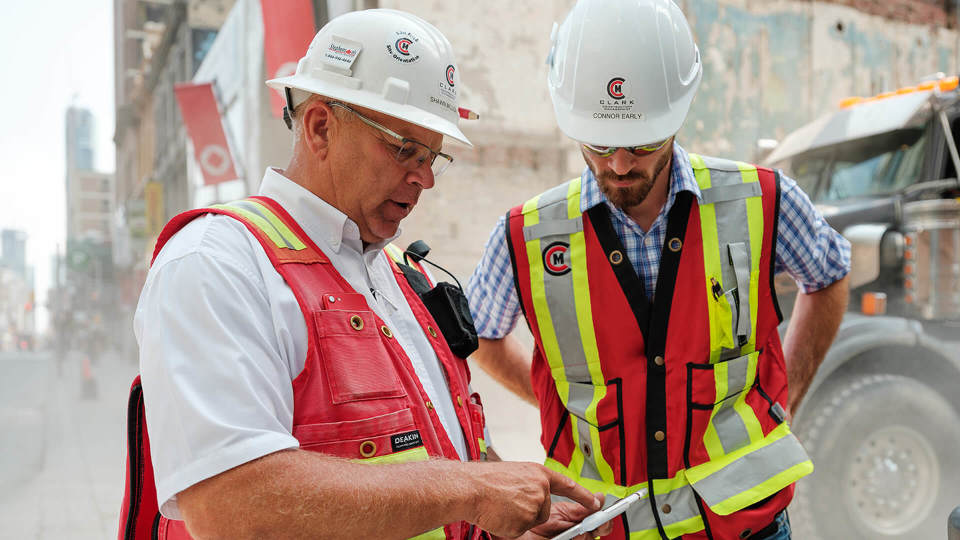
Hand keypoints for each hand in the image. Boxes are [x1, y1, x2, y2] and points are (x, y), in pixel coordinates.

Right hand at [467, 462, 600, 537]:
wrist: (469, 488)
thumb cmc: (486, 480)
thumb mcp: (515, 473)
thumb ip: (531, 483)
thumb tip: (540, 495)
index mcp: (538, 473)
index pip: (568, 486)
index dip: (584, 496)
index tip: (596, 503)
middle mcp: (541, 489)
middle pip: (546, 509)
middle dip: (533, 510)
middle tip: (512, 502)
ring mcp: (535, 506)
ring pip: (534, 520)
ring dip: (519, 517)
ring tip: (501, 505)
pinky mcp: (526, 522)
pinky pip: (523, 529)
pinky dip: (511, 526)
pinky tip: (500, 513)